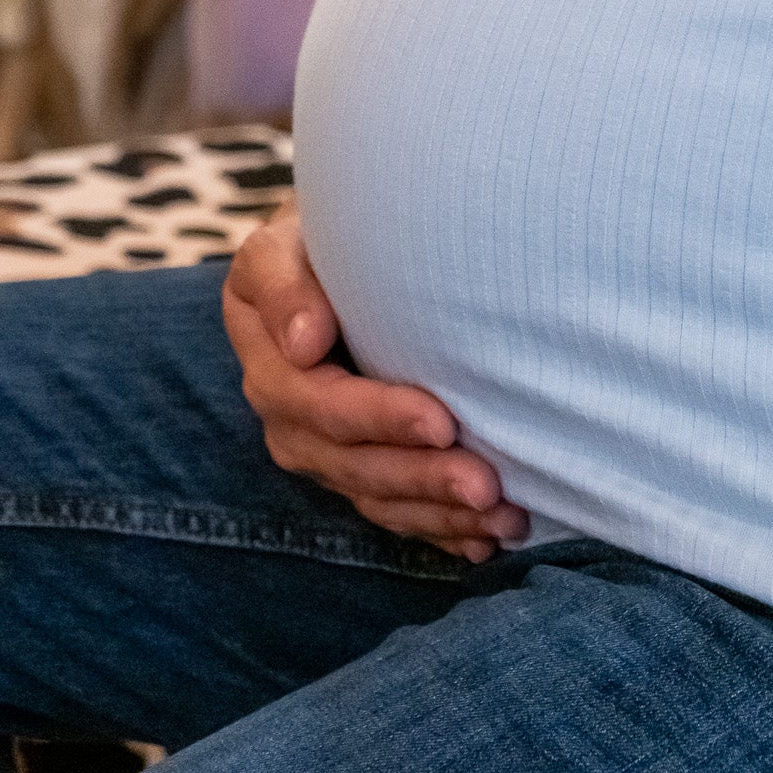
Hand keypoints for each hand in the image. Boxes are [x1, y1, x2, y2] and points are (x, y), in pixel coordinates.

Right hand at [222, 200, 528, 561]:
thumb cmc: (321, 232)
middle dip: (422, 478)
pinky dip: (440, 530)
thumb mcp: (284, 240)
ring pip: (378, 497)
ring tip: (503, 515)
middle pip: (352, 464)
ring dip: (439, 512)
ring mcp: (324, 447)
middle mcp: (289, 414)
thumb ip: (283, 282)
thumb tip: (303, 343)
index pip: (320, 405)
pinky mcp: (360, 465)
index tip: (441, 418)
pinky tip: (486, 540)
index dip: (379, 418)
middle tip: (486, 483)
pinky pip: (395, 511)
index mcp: (269, 360)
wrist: (339, 243)